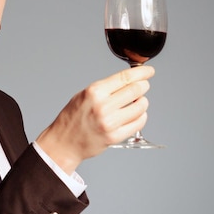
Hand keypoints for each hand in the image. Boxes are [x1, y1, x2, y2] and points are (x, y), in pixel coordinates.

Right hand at [36, 65, 154, 173]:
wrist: (64, 142)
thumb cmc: (73, 118)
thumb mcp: (84, 95)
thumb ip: (105, 88)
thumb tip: (128, 81)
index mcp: (94, 92)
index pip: (125, 77)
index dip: (141, 72)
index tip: (149, 71)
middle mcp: (102, 106)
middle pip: (136, 90)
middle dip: (143, 86)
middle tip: (143, 86)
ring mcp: (109, 122)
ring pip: (140, 106)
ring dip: (142, 102)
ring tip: (137, 103)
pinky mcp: (115, 136)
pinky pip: (138, 123)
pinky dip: (141, 117)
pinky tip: (135, 116)